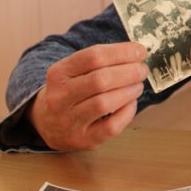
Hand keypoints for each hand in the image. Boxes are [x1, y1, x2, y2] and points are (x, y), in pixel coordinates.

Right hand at [27, 42, 148, 150]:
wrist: (48, 123)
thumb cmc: (71, 91)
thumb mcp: (73, 71)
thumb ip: (100, 61)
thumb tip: (136, 52)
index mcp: (58, 73)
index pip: (93, 56)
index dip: (122, 52)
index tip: (140, 51)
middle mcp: (60, 97)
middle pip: (100, 79)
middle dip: (129, 72)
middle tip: (142, 70)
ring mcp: (70, 120)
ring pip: (105, 103)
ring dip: (129, 91)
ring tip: (138, 85)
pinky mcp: (83, 139)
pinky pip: (111, 126)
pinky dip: (127, 112)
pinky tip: (131, 103)